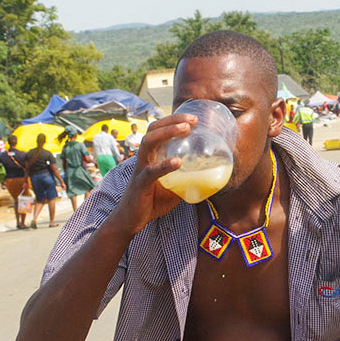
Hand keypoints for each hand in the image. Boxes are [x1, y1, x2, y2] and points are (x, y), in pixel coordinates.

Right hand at [109, 114, 193, 235]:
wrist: (130, 221)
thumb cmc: (151, 202)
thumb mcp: (174, 188)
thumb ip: (186, 180)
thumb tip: (209, 178)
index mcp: (151, 156)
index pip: (159, 130)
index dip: (173, 121)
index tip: (194, 119)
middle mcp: (144, 158)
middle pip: (153, 130)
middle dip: (172, 121)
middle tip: (193, 120)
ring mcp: (140, 169)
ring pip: (148, 143)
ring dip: (167, 133)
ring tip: (185, 129)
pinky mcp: (139, 184)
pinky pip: (151, 172)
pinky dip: (164, 165)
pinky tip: (177, 162)